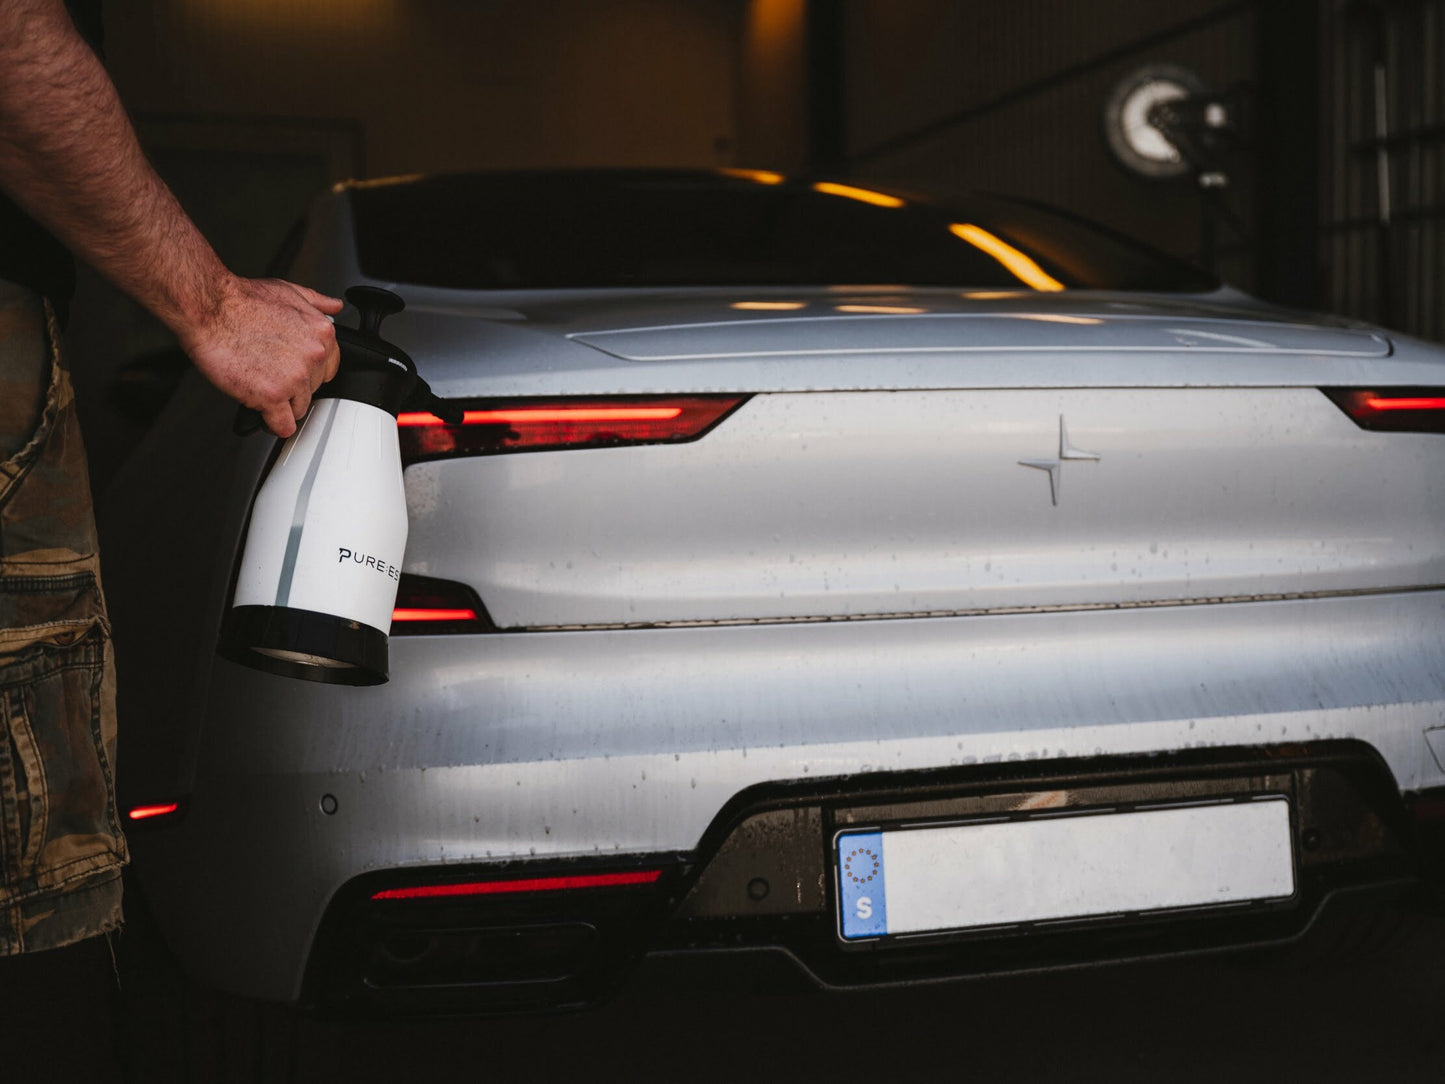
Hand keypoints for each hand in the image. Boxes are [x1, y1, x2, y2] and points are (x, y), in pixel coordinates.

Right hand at [180, 276, 342, 437]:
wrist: (210, 308)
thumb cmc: (242, 300)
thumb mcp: (289, 291)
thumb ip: (316, 302)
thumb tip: (333, 307)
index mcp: (321, 333)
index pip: (328, 369)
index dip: (307, 373)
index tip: (292, 373)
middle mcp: (313, 356)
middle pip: (312, 390)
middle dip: (292, 388)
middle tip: (268, 376)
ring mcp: (294, 378)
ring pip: (298, 409)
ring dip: (281, 405)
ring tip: (259, 389)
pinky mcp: (272, 395)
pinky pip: (283, 426)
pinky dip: (272, 424)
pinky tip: (263, 416)